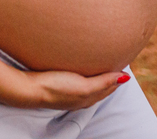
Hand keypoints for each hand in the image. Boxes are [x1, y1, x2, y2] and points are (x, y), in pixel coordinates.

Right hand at [10, 68, 130, 110]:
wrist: (31, 89)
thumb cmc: (56, 87)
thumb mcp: (83, 86)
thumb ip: (103, 82)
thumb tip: (125, 78)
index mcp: (89, 97)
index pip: (110, 86)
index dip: (118, 75)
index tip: (124, 62)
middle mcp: (82, 96)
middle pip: (102, 85)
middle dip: (111, 75)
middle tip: (118, 59)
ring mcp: (71, 91)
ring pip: (91, 82)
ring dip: (99, 74)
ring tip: (104, 62)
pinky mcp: (61, 84)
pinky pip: (80, 79)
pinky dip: (87, 74)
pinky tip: (82, 67)